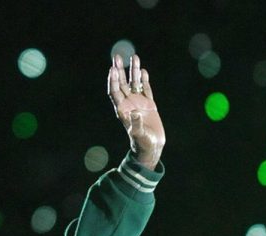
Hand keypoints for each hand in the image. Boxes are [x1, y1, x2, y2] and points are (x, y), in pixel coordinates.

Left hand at [108, 54, 164, 169]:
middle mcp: (129, 104)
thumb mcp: (139, 135)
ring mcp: (139, 103)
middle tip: (117, 56)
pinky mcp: (149, 105)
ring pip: (134, 83)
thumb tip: (134, 112)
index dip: (114, 80)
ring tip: (134, 57)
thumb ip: (135, 124)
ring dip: (133, 71)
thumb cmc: (143, 143)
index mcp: (123, 110)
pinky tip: (143, 71)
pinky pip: (145, 89)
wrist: (151, 147)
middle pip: (122, 84)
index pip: (115, 92)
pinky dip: (144, 80)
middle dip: (119, 70)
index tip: (113, 69)